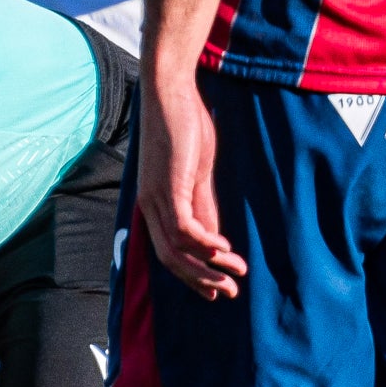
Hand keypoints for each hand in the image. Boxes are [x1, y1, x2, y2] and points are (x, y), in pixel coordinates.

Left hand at [137, 71, 243, 298]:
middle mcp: (150, 206)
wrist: (171, 92)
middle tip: (229, 294)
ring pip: (177, 249)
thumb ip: (203, 205)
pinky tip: (224, 249)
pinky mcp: (169, 186)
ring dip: (208, 266)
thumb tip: (213, 238)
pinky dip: (205, 244)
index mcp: (155, 204)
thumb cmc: (184, 127)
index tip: (218, 289)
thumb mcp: (196, 174)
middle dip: (200, 280)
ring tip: (235, 274)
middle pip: (170, 260)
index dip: (192, 275)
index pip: (170, 252)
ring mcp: (157, 197)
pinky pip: (184, 228)